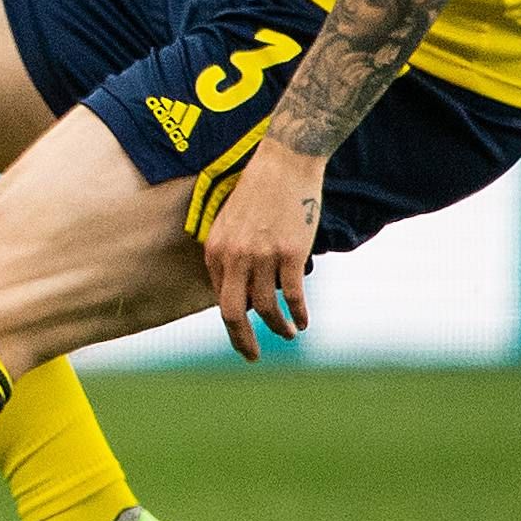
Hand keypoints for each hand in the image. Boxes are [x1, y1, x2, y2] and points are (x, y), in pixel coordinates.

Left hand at [199, 140, 321, 360]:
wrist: (283, 163)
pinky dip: (299, 313)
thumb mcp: (231, 223)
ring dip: (279, 328)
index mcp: (215, 249)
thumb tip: (243, 288)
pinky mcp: (290, 253)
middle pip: (232, 312)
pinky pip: (293, 295)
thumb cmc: (258, 192)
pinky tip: (305, 320)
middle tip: (251, 356)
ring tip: (289, 334)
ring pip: (267, 308)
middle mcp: (233, 255)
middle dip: (240, 340)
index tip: (244, 330)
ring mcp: (262, 255)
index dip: (234, 318)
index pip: (220, 296)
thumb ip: (232, 254)